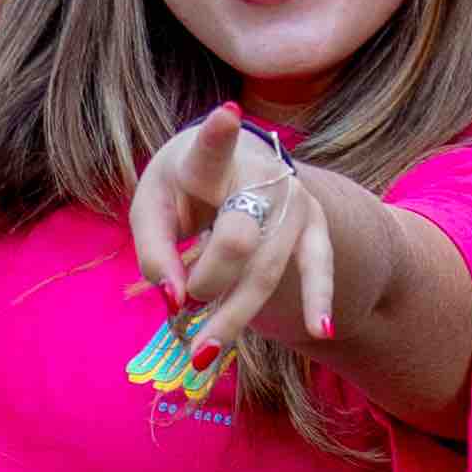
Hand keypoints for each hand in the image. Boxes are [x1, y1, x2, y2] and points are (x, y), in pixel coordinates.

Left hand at [131, 104, 385, 375]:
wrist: (235, 166)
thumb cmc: (184, 186)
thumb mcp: (152, 206)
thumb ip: (154, 251)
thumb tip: (176, 303)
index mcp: (210, 158)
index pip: (214, 146)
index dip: (219, 134)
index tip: (226, 115)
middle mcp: (262, 175)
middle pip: (239, 238)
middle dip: (208, 281)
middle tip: (182, 308)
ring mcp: (294, 201)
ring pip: (268, 267)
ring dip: (236, 314)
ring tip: (202, 355)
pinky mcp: (314, 226)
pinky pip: (319, 265)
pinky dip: (319, 298)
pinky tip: (319, 330)